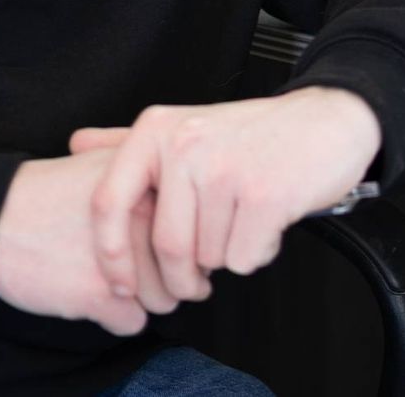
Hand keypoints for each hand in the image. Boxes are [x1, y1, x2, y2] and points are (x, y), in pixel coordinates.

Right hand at [0, 150, 179, 335]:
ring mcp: (126, 255)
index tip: (157, 244)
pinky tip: (86, 290)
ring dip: (140, 299)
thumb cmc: (53, 195)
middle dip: (163, 277)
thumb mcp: (108, 164)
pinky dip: (113, 317)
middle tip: (125, 263)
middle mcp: (146, 216)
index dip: (181, 245)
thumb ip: (154, 176)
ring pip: (165, 301)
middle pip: (185, 270)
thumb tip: (201, 210)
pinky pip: (134, 324)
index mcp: (151, 182)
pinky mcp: (100, 293)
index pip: (197, 229)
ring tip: (104, 274)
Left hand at [70, 87, 381, 306]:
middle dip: (184, 275)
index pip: (108, 204)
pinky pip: (243, 259)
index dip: (110, 255)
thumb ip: (128, 140)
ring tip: (245, 220)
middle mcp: (186, 144)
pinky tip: (268, 222)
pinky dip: (257, 253)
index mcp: (158, 130)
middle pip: (165, 245)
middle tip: (203, 274)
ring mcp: (225, 168)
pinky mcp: (264, 195)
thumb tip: (76, 145)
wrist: (329, 120)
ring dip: (227, 255)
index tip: (120, 284)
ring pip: (207, 256)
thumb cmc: (255, 134)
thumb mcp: (186, 126)